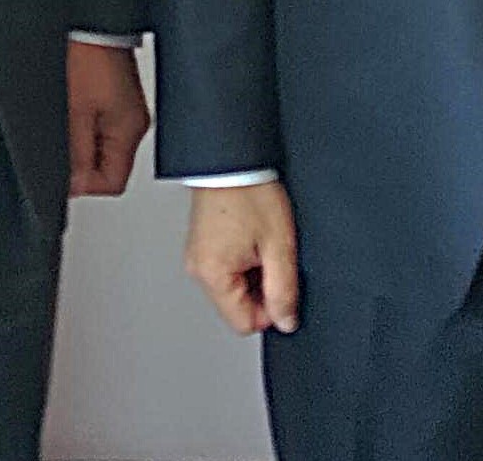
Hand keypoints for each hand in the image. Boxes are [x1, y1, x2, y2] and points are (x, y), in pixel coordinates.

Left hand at [67, 41, 151, 195]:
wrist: (93, 24)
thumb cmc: (87, 57)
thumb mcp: (74, 112)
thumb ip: (75, 153)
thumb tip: (75, 186)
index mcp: (128, 132)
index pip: (112, 183)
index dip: (85, 183)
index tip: (64, 170)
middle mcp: (133, 125)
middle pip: (108, 167)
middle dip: (82, 162)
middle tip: (63, 137)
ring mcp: (127, 112)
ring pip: (102, 148)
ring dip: (81, 142)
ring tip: (68, 117)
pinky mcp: (118, 99)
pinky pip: (101, 127)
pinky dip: (85, 126)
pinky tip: (74, 107)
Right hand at [185, 181, 299, 333]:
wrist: (231, 159)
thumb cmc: (250, 192)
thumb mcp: (279, 246)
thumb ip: (284, 292)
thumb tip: (286, 321)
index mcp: (213, 274)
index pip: (245, 323)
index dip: (271, 310)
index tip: (281, 283)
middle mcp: (198, 268)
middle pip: (237, 306)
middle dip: (261, 289)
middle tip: (271, 256)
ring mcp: (197, 256)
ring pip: (233, 288)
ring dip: (253, 273)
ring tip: (259, 241)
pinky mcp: (200, 244)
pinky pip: (226, 269)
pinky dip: (243, 260)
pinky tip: (250, 236)